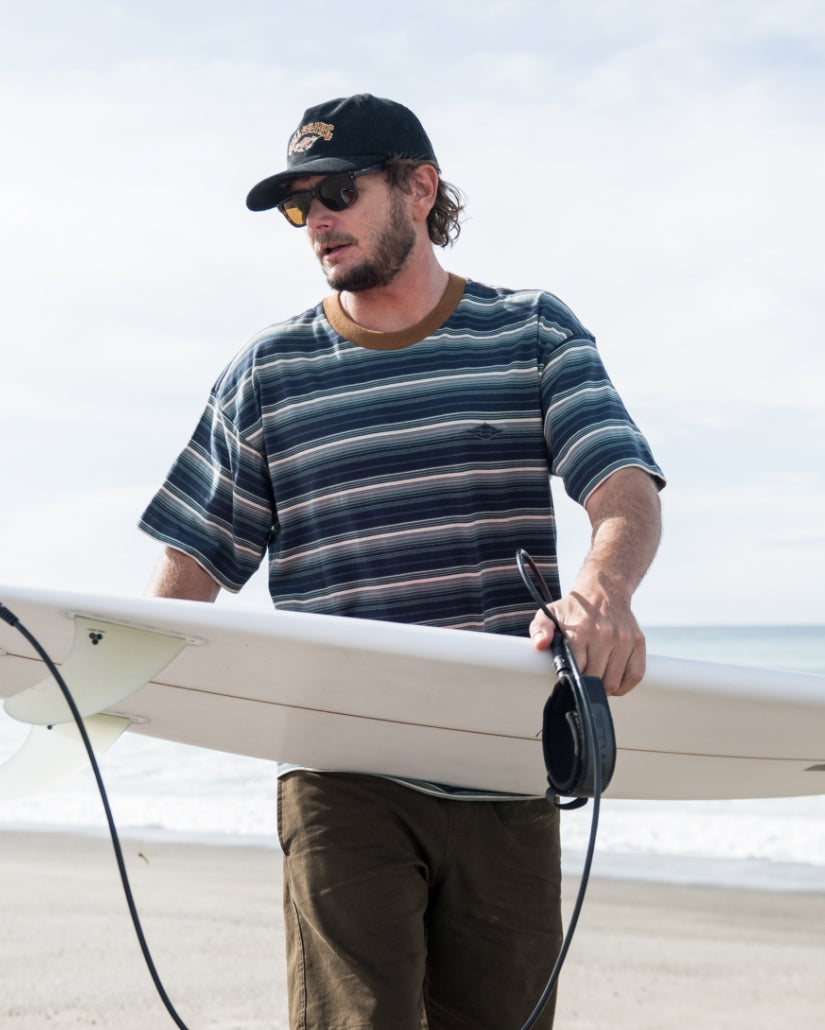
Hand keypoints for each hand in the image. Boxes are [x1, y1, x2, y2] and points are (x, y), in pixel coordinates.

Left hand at [529, 591, 645, 696]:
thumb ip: (540, 629)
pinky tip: (614, 680)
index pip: (577, 670)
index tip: (568, 675)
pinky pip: (635, 675)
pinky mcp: (638, 642)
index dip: (571, 678)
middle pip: (596, 679)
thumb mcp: (549, 614)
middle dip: (586, 684)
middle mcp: (605, 635)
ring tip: (596, 678)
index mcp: (582, 631)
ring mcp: (624, 640)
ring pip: (614, 682)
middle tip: (581, 677)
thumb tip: (540, 644)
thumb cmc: (574, 609)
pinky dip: (624, 685)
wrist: (603, 591)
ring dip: (604, 687)